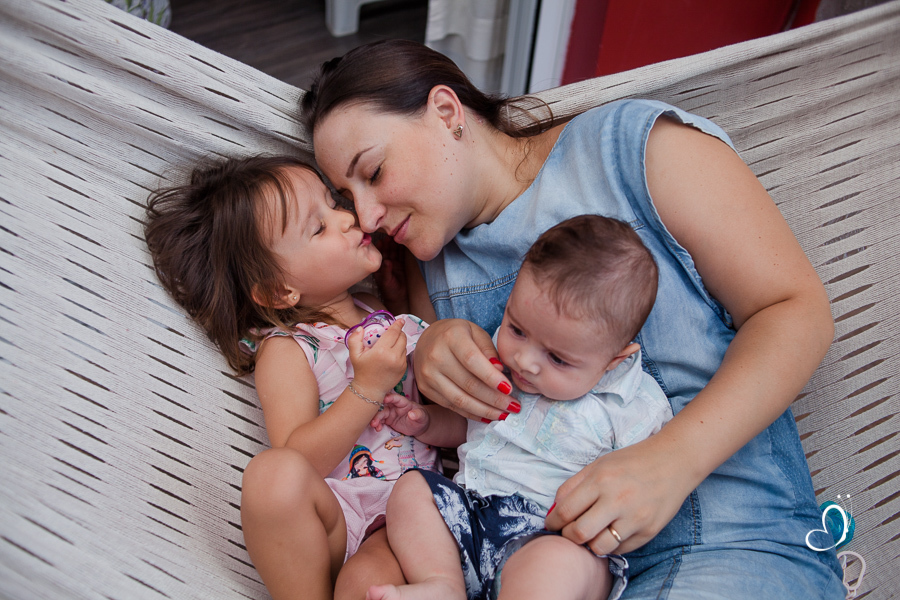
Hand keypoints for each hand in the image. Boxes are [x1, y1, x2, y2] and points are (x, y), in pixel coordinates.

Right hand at [348, 319, 408, 398]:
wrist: (370, 389)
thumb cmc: (362, 371)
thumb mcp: (354, 355)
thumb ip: (355, 339)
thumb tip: (360, 328)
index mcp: (381, 351)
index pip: (393, 333)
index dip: (398, 324)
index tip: (400, 320)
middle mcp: (393, 357)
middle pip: (402, 337)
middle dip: (399, 332)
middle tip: (392, 332)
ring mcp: (400, 363)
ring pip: (404, 345)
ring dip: (399, 342)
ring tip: (390, 344)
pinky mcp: (404, 368)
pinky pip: (405, 354)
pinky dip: (400, 351)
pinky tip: (391, 354)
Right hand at [370, 392, 429, 436]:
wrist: (418, 426)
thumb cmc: (421, 418)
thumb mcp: (422, 417)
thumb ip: (418, 414)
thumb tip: (412, 414)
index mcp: (403, 402)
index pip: (396, 398)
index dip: (390, 398)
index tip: (384, 399)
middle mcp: (395, 406)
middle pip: (384, 405)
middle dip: (378, 410)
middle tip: (374, 418)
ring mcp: (390, 413)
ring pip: (380, 413)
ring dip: (375, 418)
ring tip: (374, 425)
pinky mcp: (387, 420)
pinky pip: (380, 421)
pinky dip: (377, 424)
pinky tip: (378, 429)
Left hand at [374, 236, 408, 314]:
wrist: (398, 297)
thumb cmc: (389, 291)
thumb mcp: (386, 281)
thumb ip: (386, 271)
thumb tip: (387, 261)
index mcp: (379, 266)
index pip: (379, 255)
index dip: (380, 248)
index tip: (382, 240)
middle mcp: (386, 263)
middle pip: (387, 251)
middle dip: (388, 243)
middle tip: (390, 235)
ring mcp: (394, 263)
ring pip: (394, 252)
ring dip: (395, 245)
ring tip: (397, 237)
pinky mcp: (401, 265)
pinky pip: (401, 256)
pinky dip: (402, 250)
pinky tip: (404, 243)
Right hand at [412, 319, 514, 420]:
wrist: (428, 339)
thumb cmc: (458, 335)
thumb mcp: (476, 332)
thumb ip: (489, 350)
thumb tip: (500, 371)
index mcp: (451, 337)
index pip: (472, 360)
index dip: (491, 377)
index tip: (509, 389)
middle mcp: (436, 356)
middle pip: (468, 384)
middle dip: (494, 399)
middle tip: (513, 406)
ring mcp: (428, 374)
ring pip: (460, 399)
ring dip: (485, 410)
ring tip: (503, 414)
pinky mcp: (425, 388)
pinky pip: (451, 405)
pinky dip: (471, 413)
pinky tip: (486, 416)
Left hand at [544, 436, 695, 555]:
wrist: (674, 462)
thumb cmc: (632, 462)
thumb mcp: (599, 464)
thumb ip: (573, 485)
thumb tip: (554, 510)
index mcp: (600, 480)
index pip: (566, 511)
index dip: (553, 522)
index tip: (551, 524)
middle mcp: (617, 500)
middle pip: (579, 534)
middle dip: (568, 537)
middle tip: (569, 533)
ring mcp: (634, 518)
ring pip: (599, 547)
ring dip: (590, 544)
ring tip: (591, 534)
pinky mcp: (648, 531)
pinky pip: (621, 549)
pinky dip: (611, 544)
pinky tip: (611, 533)